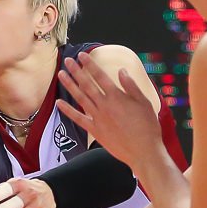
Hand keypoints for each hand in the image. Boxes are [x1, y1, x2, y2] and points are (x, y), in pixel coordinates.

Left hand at [56, 49, 161, 164]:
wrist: (143, 151)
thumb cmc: (147, 127)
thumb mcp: (144, 102)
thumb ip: (131, 86)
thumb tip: (121, 71)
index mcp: (117, 97)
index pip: (100, 76)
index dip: (90, 64)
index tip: (82, 56)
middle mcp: (104, 105)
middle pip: (87, 84)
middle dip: (76, 71)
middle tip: (68, 61)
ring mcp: (98, 118)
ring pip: (80, 98)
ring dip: (70, 85)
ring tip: (61, 74)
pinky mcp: (95, 131)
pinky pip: (78, 119)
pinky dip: (68, 111)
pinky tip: (59, 103)